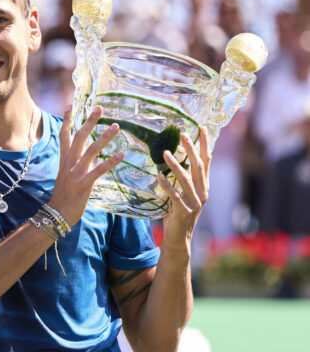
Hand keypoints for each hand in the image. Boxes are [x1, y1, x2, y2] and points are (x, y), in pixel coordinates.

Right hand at [48, 105, 123, 225]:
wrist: (57, 214)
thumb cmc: (63, 196)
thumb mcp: (65, 176)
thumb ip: (74, 164)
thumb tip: (85, 156)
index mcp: (64, 160)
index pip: (64, 135)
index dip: (67, 120)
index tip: (70, 105)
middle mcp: (69, 163)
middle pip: (79, 137)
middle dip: (90, 122)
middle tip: (100, 109)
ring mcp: (76, 173)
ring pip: (91, 150)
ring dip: (104, 137)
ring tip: (116, 127)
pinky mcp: (83, 184)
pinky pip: (99, 170)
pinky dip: (110, 161)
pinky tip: (121, 154)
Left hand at [157, 127, 210, 247]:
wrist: (178, 237)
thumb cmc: (178, 211)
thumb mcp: (183, 192)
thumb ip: (182, 177)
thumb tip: (172, 156)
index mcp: (204, 185)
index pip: (207, 160)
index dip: (205, 144)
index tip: (202, 128)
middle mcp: (202, 191)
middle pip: (198, 166)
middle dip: (191, 149)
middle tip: (182, 134)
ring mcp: (195, 202)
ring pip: (186, 180)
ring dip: (175, 165)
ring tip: (165, 152)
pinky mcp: (184, 211)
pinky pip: (175, 196)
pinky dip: (167, 186)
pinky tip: (158, 176)